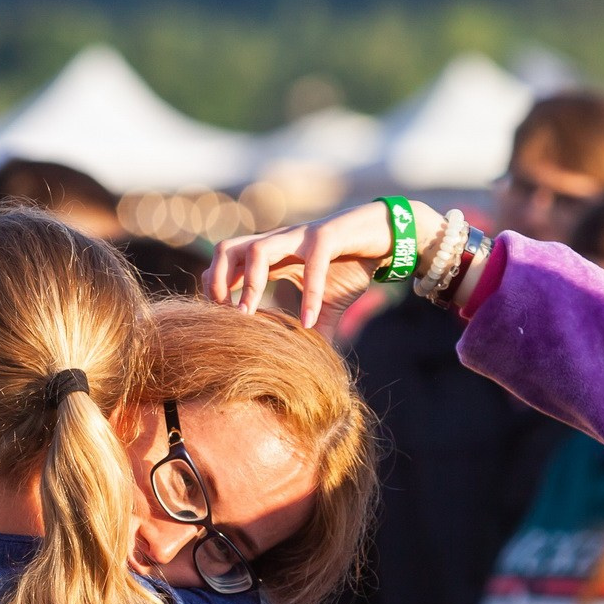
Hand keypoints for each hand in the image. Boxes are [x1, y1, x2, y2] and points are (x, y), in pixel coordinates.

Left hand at [209, 199, 443, 328]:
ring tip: (249, 316)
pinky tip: (310, 322)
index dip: (215, 286)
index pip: (227, 262)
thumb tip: (308, 367)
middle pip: (228, 248)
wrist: (388, 236)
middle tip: (225, 316)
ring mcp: (301, 237)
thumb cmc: (351, 266)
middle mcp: (280, 242)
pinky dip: (309, 296)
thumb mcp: (326, 304)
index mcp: (273, 254)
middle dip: (217, 280)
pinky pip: (313, 265)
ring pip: (258, 250)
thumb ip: (312, 329)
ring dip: (249, 284)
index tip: (218, 318)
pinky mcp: (328, 236)